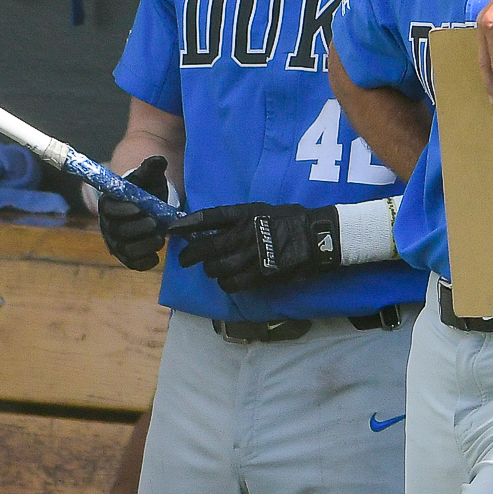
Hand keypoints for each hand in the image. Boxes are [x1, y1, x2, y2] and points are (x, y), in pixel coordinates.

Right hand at [98, 155, 170, 269]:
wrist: (151, 207)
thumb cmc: (146, 190)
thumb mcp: (150, 177)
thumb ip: (151, 168)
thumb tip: (159, 160)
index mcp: (109, 204)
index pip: (110, 210)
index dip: (123, 211)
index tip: (140, 209)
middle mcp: (109, 226)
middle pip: (118, 232)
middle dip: (137, 229)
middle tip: (155, 224)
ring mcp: (118, 243)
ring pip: (125, 250)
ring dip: (143, 246)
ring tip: (160, 238)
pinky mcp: (129, 256)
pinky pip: (133, 264)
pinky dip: (144, 262)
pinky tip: (156, 257)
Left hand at [168, 203, 340, 293]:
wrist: (318, 237)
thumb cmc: (292, 220)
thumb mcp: (263, 209)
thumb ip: (239, 218)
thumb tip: (214, 227)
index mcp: (244, 215)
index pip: (207, 218)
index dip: (186, 224)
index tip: (173, 230)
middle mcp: (244, 235)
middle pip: (206, 248)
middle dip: (190, 255)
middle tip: (185, 259)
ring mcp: (251, 257)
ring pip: (217, 269)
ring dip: (211, 271)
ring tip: (213, 270)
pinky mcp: (260, 276)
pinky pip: (232, 284)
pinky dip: (226, 284)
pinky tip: (228, 281)